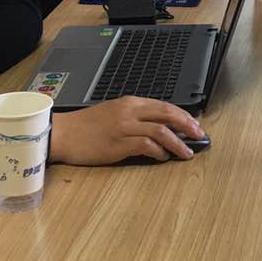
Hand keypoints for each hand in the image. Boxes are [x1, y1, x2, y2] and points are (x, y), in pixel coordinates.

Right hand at [48, 97, 203, 163]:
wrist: (62, 133)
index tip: (194, 124)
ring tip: (186, 153)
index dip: (182, 115)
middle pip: (167, 114)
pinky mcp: (118, 144)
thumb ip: (134, 116)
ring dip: (178, 143)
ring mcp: (124, 127)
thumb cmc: (85, 127)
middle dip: (187, 125)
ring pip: (160, 131)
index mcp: (129, 103)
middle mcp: (129, 112)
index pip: (163, 105)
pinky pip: (146, 145)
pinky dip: (159, 152)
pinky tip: (163, 158)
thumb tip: (157, 126)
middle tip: (199, 135)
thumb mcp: (112, 113)